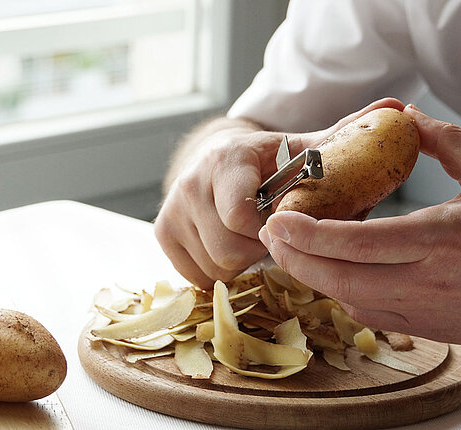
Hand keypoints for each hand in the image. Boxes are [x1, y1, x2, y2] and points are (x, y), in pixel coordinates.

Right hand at [155, 98, 404, 288]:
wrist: (215, 158)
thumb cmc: (267, 160)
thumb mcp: (300, 147)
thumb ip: (343, 136)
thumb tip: (398, 108)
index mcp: (226, 161)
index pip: (240, 216)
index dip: (269, 232)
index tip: (284, 224)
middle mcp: (189, 184)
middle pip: (227, 249)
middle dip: (257, 250)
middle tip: (270, 234)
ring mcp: (171, 210)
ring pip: (212, 266)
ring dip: (240, 262)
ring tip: (251, 239)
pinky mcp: (162, 231)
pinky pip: (194, 274)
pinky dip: (217, 270)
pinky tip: (230, 248)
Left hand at [260, 104, 460, 343]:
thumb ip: (447, 141)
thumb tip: (405, 115)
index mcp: (442, 240)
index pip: (355, 244)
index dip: (308, 235)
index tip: (275, 220)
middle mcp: (429, 282)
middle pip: (339, 279)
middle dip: (294, 258)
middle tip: (270, 234)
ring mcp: (429, 311)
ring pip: (349, 300)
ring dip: (313, 276)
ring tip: (291, 249)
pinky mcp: (431, 327)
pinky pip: (370, 313)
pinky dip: (341, 291)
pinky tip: (331, 269)